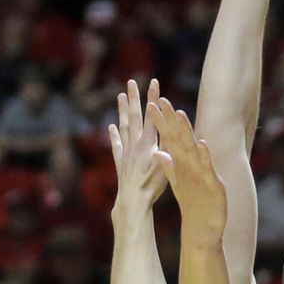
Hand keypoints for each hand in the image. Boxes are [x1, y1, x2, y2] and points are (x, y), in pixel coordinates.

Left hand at [109, 78, 167, 213]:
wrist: (133, 201)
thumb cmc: (153, 186)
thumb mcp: (167, 165)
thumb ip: (169, 146)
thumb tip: (173, 129)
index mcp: (148, 143)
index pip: (152, 116)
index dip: (153, 98)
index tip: (154, 82)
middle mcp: (135, 144)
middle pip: (135, 116)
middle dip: (134, 98)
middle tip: (130, 81)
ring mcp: (126, 152)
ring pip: (124, 126)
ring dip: (123, 110)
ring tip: (120, 96)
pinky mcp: (121, 163)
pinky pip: (117, 145)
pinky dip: (114, 135)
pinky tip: (111, 127)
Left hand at [149, 98, 226, 241]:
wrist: (204, 227)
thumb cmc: (194, 203)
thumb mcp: (178, 183)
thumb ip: (169, 167)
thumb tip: (157, 153)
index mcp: (184, 164)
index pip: (171, 139)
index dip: (162, 123)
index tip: (152, 105)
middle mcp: (193, 164)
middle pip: (181, 138)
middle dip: (172, 119)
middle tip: (162, 100)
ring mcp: (203, 172)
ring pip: (193, 148)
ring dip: (188, 131)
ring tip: (181, 114)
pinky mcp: (212, 183)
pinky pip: (206, 167)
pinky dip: (203, 155)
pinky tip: (201, 142)